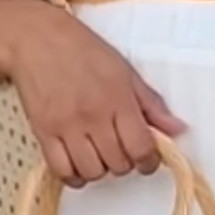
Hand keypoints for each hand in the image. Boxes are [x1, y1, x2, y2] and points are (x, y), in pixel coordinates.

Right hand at [3, 5, 186, 186]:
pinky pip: (62, 170)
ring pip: (92, 171)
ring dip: (100, 170)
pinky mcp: (43, 132)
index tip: (147, 160)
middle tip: (121, 150)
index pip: (142, 148)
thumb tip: (177, 129)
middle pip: (119, 164)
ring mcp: (66, 126)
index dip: (149, 162)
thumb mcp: (125, 71)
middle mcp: (94, 115)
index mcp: (119, 99)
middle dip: (125, 163)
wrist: (36, 39)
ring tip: (99, 155)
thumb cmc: (83, 50)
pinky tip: (78, 164)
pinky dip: (74, 175)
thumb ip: (152, 104)